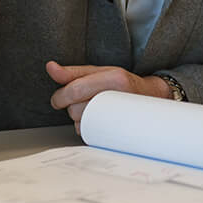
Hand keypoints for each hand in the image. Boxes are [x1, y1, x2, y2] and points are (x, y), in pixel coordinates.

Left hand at [46, 60, 170, 131]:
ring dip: (79, 119)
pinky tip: (96, 121)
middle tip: (80, 103)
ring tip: (92, 110)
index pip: (76, 89)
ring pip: (83, 123)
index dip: (60, 97)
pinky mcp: (123, 133)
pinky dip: (87, 129)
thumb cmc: (121, 84)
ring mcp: (124, 117)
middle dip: (71, 107)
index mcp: (115, 78)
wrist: (152, 98)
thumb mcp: (99, 71)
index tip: (57, 101)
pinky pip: (92, 134)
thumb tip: (50, 67)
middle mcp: (120, 96)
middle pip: (76, 109)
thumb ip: (72, 72)